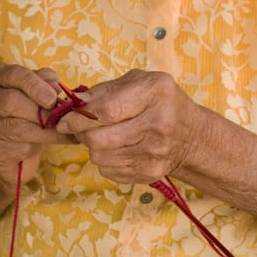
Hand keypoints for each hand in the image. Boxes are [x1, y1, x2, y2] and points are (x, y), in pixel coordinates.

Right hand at [0, 62, 74, 184]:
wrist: (5, 149)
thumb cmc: (24, 113)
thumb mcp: (34, 92)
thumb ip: (45, 83)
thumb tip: (56, 86)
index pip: (14, 75)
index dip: (35, 86)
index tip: (52, 98)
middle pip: (11, 102)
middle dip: (42, 113)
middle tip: (63, 121)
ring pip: (18, 128)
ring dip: (46, 133)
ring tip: (64, 134)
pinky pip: (18, 148)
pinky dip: (36, 148)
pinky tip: (42, 146)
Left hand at [56, 69, 200, 183]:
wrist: (192, 137)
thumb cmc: (160, 103)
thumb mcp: (139, 83)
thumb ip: (105, 90)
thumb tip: (75, 102)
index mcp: (155, 94)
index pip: (106, 111)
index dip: (78, 117)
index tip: (64, 119)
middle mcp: (158, 124)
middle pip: (99, 138)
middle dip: (82, 133)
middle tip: (80, 127)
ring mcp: (155, 153)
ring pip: (100, 156)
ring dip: (92, 146)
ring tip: (101, 135)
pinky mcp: (149, 173)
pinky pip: (109, 170)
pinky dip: (104, 159)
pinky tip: (116, 148)